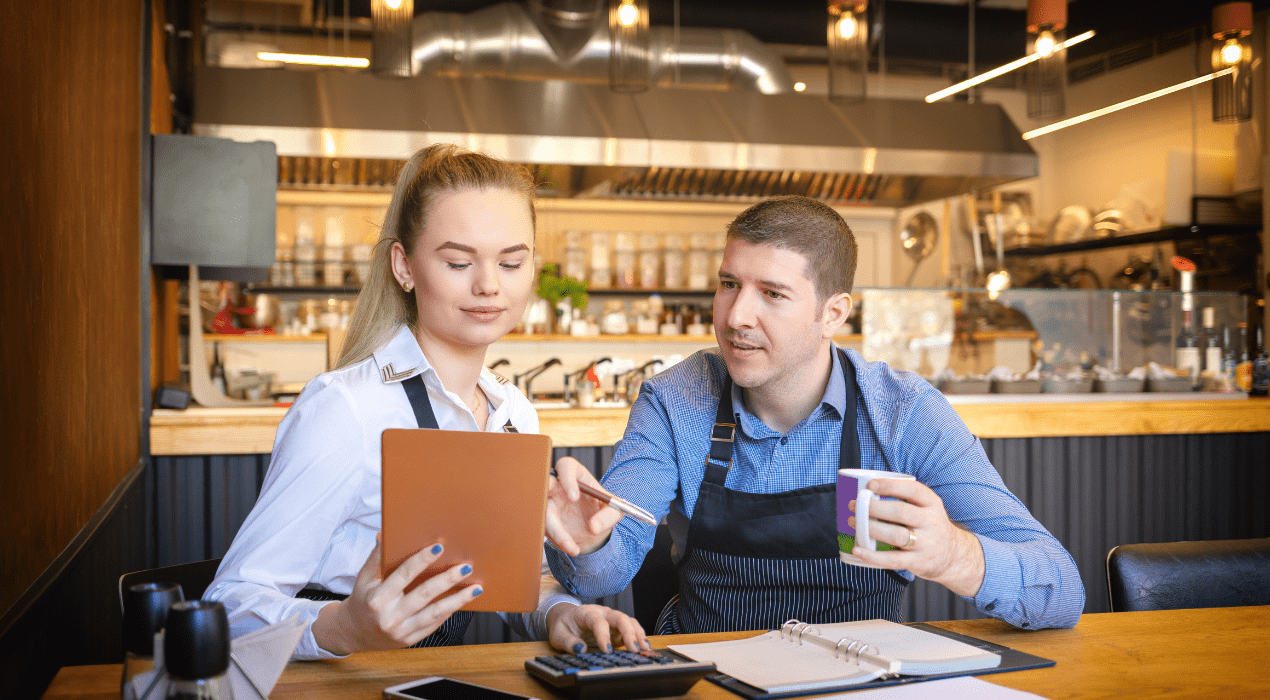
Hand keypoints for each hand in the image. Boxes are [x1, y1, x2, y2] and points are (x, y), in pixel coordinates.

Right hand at [312, 535, 481, 653]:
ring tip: (476, 588)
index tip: (439, 547)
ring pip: (435, 613)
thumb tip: (384, 534)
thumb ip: (375, 558)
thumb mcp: (364, 578)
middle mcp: (389, 616)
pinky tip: (462, 600)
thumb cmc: (363, 599)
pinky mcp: (409, 640)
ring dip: (458, 600)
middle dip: (448, 579)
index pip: (403, 575)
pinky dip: (449, 611)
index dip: (421, 560)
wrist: (354, 633)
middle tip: (466, 567)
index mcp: (377, 598)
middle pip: (424, 594)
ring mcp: (401, 631)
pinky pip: (433, 624)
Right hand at [545, 457, 622, 556]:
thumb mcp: (615, 511)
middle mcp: (558, 486)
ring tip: (573, 547)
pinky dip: (558, 540)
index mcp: (576, 475)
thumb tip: (594, 527)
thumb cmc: (604, 509)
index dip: (566, 479)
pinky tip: (572, 548)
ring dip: (555, 532)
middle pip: (543, 484)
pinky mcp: (545, 519)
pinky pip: (546, 529)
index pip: (565, 467)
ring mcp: (549, 503)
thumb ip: (608, 516)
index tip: (573, 497)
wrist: (595, 526)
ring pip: (542, 513)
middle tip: (553, 515)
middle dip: (542, 495)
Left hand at [547, 602, 649, 653]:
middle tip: (634, 649)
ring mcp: (612, 619)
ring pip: (629, 621)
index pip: (598, 622)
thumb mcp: (558, 635)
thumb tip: (581, 649)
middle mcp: (602, 613)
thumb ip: (568, 642)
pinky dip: (638, 636)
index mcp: (587, 613)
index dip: (604, 635)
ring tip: (645, 648)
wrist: (566, 617)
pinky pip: (631, 629)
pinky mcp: (617, 627)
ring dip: (638, 634)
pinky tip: (644, 647)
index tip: (607, 650)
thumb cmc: (564, 625)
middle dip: (629, 633)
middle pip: (620, 617)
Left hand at [847, 478, 985, 596]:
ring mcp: (926, 544)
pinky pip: (892, 560)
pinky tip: (857, 550)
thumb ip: (905, 500)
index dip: (890, 486)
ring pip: (896, 535)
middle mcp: (932, 522)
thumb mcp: (927, 508)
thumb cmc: (929, 527)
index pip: (913, 490)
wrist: (952, 556)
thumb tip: (867, 491)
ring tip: (852, 522)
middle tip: (855, 505)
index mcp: (932, 504)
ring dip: (871, 528)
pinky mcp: (918, 562)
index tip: (871, 485)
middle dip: (874, 507)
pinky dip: (872, 556)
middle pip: (901, 512)